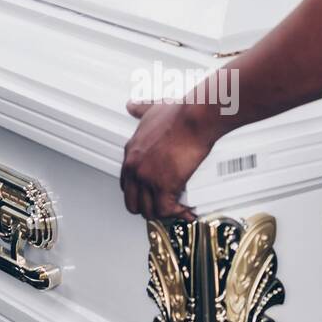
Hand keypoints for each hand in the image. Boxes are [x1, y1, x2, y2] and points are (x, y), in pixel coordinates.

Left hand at [120, 101, 217, 220]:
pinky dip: (178, 214)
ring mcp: (146, 178)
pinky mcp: (162, 186)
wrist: (194, 118)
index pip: (126, 183)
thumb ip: (141, 109)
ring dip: (165, 213)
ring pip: (148, 211)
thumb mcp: (152, 109)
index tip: (153, 194)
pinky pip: (166, 211)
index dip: (140, 192)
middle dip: (149, 207)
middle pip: (132, 202)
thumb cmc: (180, 113)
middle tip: (166, 206)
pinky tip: (187, 212)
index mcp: (131, 152)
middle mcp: (134, 167)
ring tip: (178, 210)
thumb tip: (132, 106)